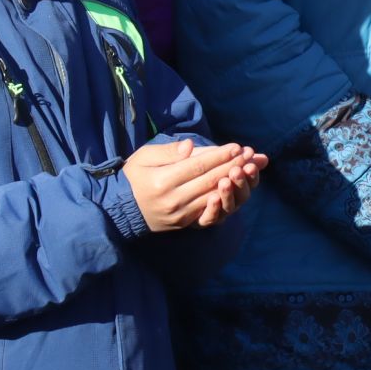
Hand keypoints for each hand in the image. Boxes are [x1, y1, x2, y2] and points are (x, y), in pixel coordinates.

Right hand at [123, 139, 257, 231]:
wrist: (121, 209)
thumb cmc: (133, 177)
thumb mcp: (145, 157)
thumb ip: (168, 151)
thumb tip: (191, 146)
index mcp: (163, 181)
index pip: (198, 166)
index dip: (219, 156)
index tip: (237, 147)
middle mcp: (174, 199)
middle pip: (209, 181)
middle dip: (232, 167)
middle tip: (249, 156)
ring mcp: (180, 214)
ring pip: (212, 197)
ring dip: (232, 183)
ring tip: (247, 170)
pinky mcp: (184, 223)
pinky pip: (208, 211)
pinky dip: (223, 199)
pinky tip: (234, 189)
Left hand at [195, 144, 268, 225]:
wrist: (176, 185)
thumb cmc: (196, 164)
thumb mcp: (212, 156)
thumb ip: (235, 155)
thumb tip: (263, 157)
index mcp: (237, 184)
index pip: (251, 180)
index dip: (252, 173)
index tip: (250, 163)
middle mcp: (232, 200)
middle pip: (243, 195)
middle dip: (241, 182)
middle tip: (236, 170)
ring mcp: (218, 211)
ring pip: (228, 207)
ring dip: (228, 194)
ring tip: (224, 182)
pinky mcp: (202, 219)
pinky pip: (210, 217)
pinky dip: (214, 208)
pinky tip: (213, 197)